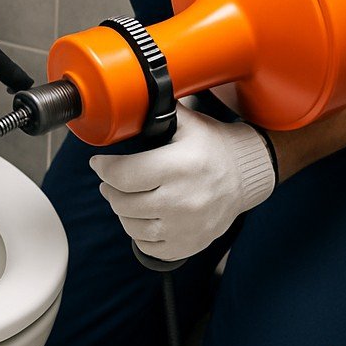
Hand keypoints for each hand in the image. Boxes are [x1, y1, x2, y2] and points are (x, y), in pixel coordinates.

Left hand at [90, 104, 275, 262]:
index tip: (98, 163)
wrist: (247, 176)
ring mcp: (186, 227)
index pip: (123, 175)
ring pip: (131, 226)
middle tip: (110, 181)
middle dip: (110, 188)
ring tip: (125, 198)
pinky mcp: (189, 244)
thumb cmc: (214, 147)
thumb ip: (157, 112)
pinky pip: (148, 246)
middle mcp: (183, 200)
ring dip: (122, 211)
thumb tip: (129, 99)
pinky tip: (144, 217)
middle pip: (123, 202)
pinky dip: (140, 233)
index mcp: (179, 167)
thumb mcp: (189, 123)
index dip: (104, 168)